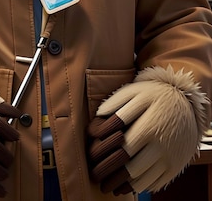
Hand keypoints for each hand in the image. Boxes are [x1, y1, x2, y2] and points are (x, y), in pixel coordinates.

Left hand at [88, 66, 207, 194]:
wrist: (185, 101)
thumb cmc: (153, 95)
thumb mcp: (135, 92)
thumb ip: (114, 104)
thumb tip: (97, 121)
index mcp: (150, 126)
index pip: (123, 148)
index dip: (105, 157)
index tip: (92, 161)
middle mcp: (162, 144)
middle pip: (131, 168)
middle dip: (111, 175)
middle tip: (97, 178)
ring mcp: (170, 157)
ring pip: (143, 180)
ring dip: (123, 185)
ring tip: (109, 185)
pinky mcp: (176, 166)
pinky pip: (155, 183)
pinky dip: (139, 187)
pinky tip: (126, 184)